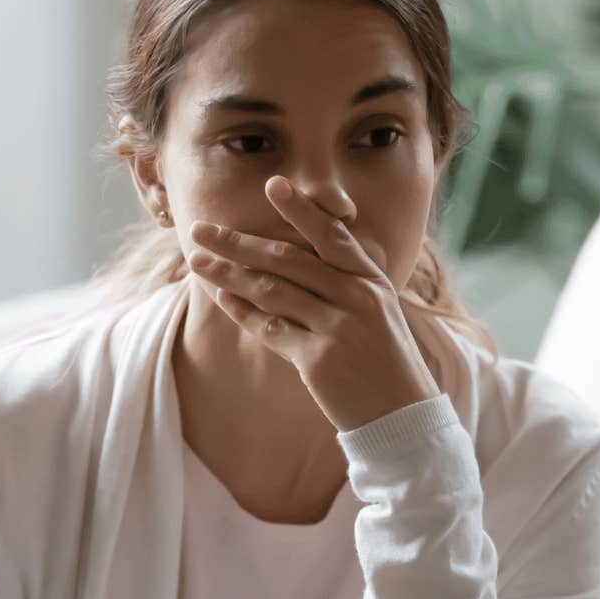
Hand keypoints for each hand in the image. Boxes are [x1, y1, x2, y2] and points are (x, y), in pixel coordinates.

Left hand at [185, 175, 440, 431]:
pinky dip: (243, 312)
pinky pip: (270, 328)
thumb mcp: (376, 310)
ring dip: (229, 274)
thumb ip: (344, 280)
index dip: (301, 209)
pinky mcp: (318, 360)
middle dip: (239, 242)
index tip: (272, 184)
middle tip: (201, 229)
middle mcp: (356, 297)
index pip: (331, 235)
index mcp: (371, 279)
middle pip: (288, 260)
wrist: (401, 414)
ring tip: (197, 261)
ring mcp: (337, 328)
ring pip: (272, 291)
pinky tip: (222, 297)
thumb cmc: (385, 359)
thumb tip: (294, 254)